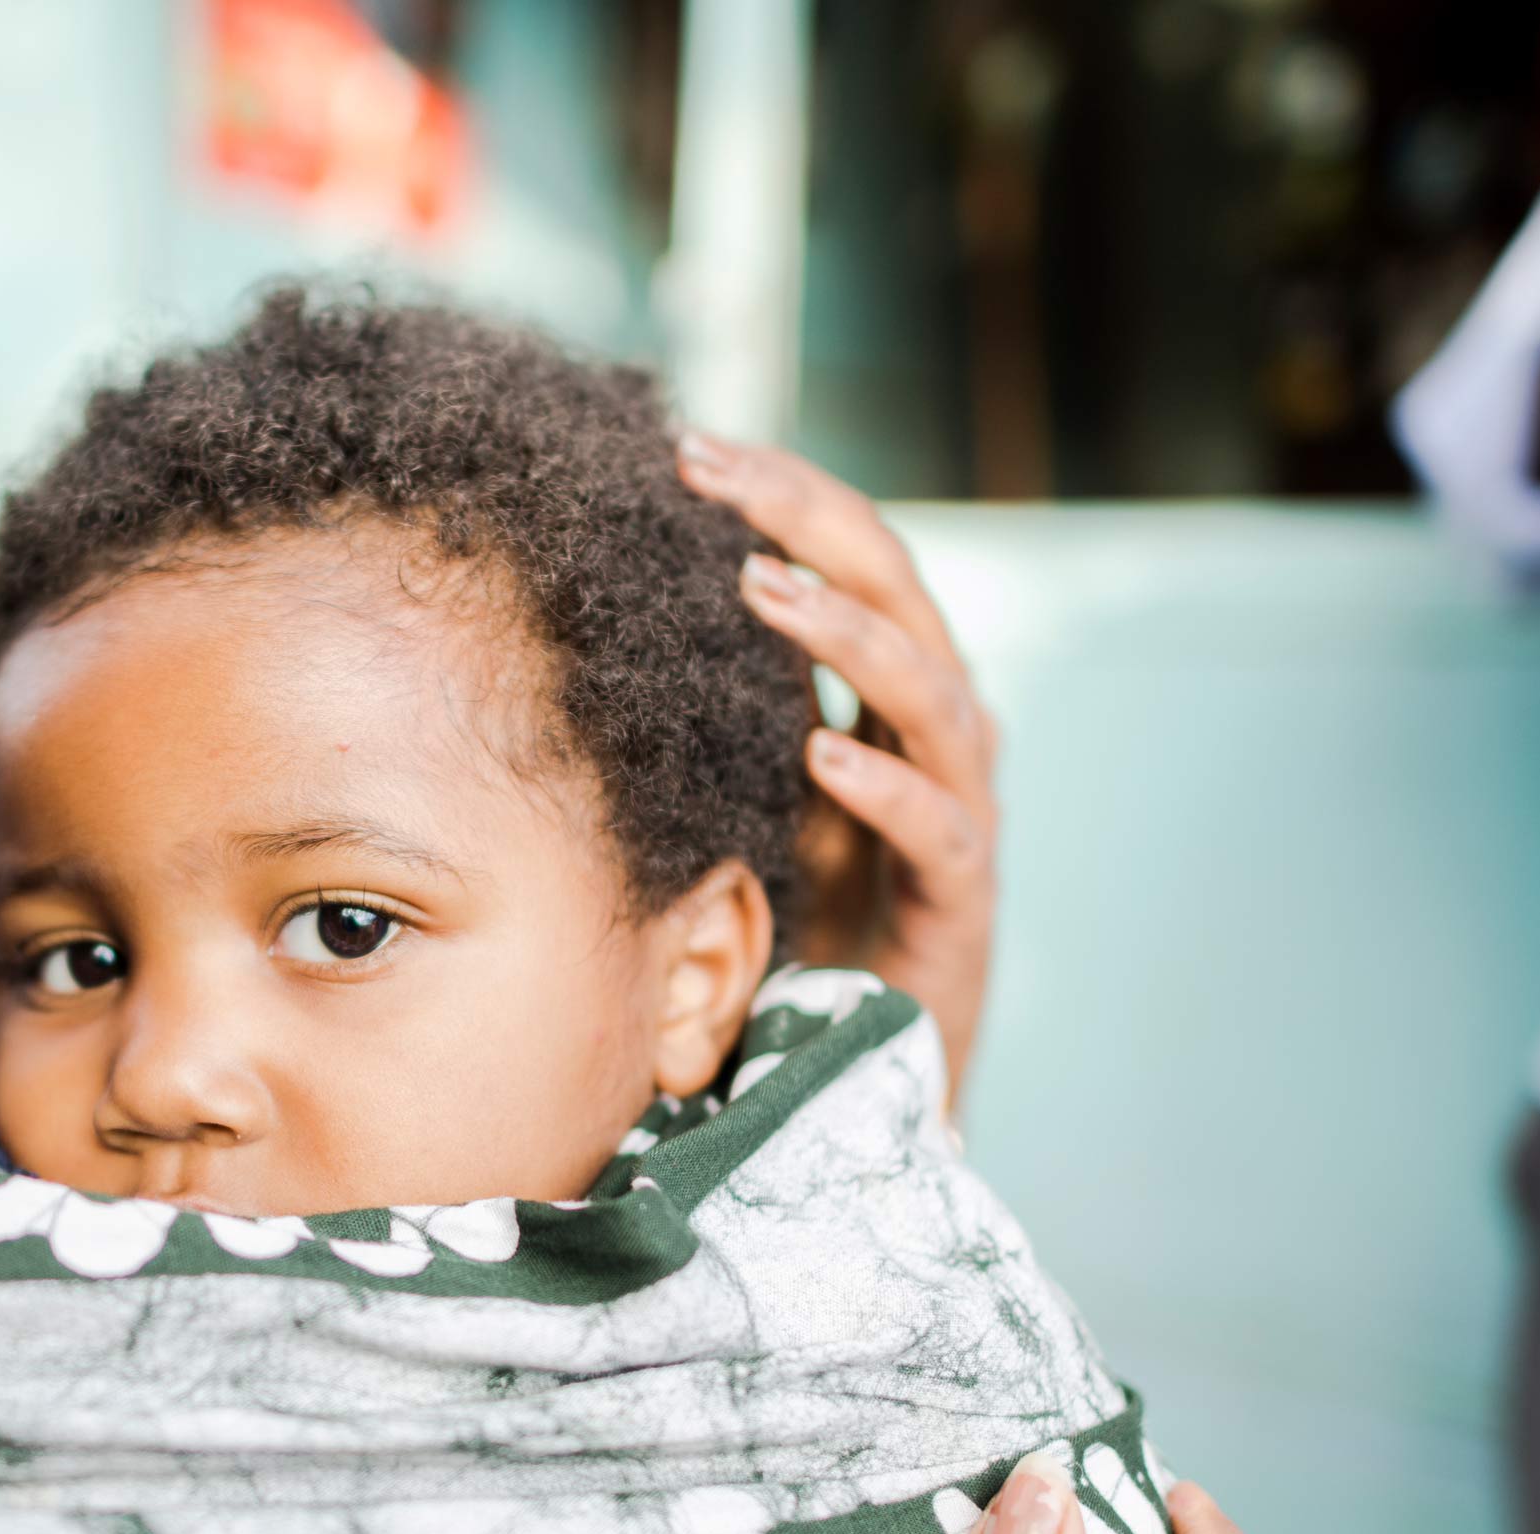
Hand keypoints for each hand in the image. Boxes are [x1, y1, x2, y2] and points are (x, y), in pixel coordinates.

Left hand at [676, 434, 997, 1099]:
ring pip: (932, 698)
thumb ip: (710, 717)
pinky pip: (938, 835)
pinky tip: (821, 754)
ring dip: (848, 636)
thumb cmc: (789, 928)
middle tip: (713, 469)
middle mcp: (934, 740)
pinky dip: (885, 789)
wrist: (849, 1081)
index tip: (684, 446)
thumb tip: (581, 626)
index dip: (782, 496)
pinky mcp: (958, 913)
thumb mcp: (739, 798)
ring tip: (760, 587)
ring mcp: (956, 821)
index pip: (851, 562)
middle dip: (807, 520)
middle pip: (898, 593)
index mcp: (885, 698)